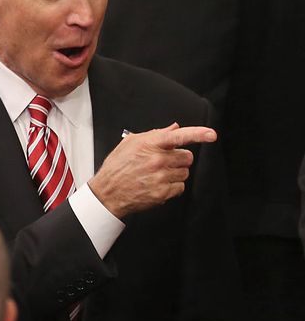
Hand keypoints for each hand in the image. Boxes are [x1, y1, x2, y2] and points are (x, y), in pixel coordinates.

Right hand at [88, 123, 216, 217]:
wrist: (108, 192)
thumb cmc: (117, 166)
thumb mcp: (130, 143)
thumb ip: (155, 134)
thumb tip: (174, 128)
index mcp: (149, 144)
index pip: (178, 136)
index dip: (198, 134)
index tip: (211, 134)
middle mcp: (157, 160)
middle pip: (187, 157)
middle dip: (179, 159)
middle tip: (164, 162)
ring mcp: (160, 177)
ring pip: (185, 172)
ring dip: (176, 173)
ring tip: (158, 174)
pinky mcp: (162, 193)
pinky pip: (180, 187)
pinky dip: (172, 187)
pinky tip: (158, 184)